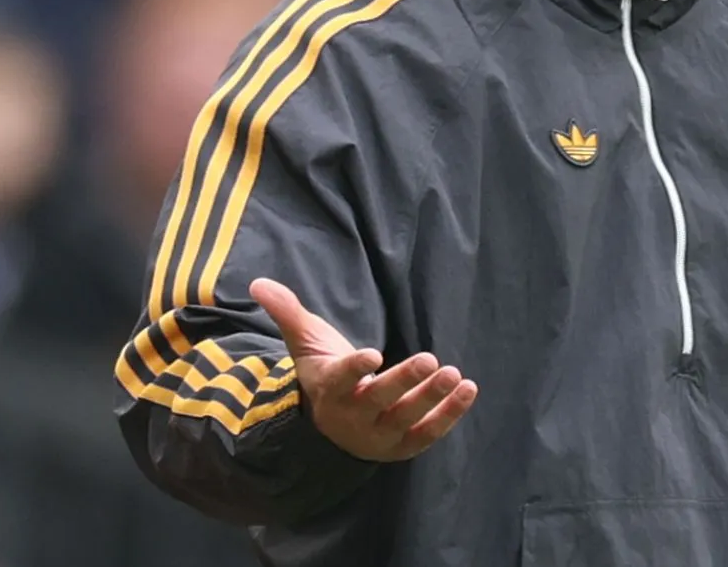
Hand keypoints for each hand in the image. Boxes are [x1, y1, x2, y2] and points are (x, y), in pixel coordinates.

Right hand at [250, 278, 477, 461]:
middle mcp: (352, 417)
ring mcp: (378, 435)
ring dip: (431, 397)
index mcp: (329, 390)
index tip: (372, 354)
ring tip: (455, 374)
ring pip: (406, 418)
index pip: (340, 380)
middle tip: (431, 359)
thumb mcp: (307, 343)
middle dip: (404, 381)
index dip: (355, 369)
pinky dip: (449, 414)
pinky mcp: (402, 446)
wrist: (334, 424)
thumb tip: (259, 282)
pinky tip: (468, 390)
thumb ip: (288, 312)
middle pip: (378, 400)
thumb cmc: (325, 374)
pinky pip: (427, 433)